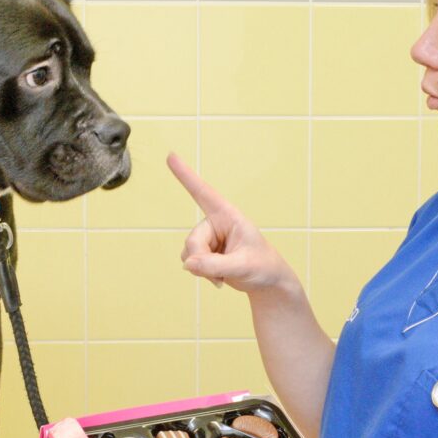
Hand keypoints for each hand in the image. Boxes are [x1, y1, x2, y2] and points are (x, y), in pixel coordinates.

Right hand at [167, 153, 298, 294]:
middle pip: (193, 239)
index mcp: (228, 215)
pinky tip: (219, 279)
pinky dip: (201, 274)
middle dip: (201, 260)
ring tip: (223, 275)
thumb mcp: (243, 266)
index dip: (186, 175)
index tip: (171, 156)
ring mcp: (209, 239)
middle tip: (218, 275)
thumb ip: (215, 265)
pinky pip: (190, 262)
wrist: (267, 282)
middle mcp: (216, 223)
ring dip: (202, 269)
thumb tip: (188, 264)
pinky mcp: (205, 253)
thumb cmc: (263, 266)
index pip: (203, 192)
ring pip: (189, 252)